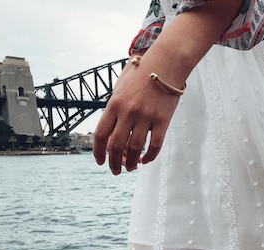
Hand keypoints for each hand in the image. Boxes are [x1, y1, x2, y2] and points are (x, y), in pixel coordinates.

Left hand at [93, 55, 180, 174]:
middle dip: (114, 162)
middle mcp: (128, 112)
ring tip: (131, 168)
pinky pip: (155, 145)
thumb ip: (114, 108)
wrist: (166, 64)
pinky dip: (149, 156)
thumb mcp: (120, 88)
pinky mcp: (163, 120)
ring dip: (131, 162)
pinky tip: (146, 160)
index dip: (98, 152)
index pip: (101, 134)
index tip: (100, 162)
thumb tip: (111, 133)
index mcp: (114, 104)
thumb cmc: (142, 76)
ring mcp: (146, 116)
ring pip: (135, 148)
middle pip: (116, 145)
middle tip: (116, 171)